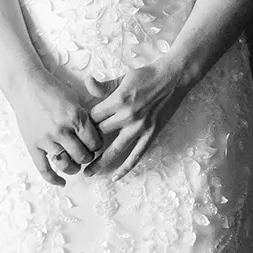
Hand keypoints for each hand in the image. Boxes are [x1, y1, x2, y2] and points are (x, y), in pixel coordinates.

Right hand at [3, 71, 102, 186]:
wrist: (28, 87)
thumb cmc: (55, 91)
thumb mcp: (77, 100)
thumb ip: (86, 118)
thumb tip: (97, 134)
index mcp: (77, 118)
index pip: (96, 142)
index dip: (98, 145)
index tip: (96, 144)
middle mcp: (63, 131)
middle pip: (83, 155)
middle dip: (88, 157)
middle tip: (87, 154)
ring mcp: (47, 140)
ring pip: (66, 164)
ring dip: (74, 167)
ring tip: (76, 165)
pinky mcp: (33, 146)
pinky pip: (44, 169)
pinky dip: (53, 179)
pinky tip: (62, 183)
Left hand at [86, 60, 189, 178]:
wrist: (175, 77)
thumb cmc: (148, 75)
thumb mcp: (123, 77)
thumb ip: (104, 86)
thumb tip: (86, 82)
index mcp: (118, 100)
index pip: (92, 118)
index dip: (83, 125)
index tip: (79, 130)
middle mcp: (128, 115)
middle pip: (99, 134)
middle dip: (88, 143)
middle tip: (78, 151)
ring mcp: (140, 126)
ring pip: (115, 150)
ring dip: (99, 163)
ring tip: (88, 173)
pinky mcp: (152, 133)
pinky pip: (137, 154)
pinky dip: (126, 168)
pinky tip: (116, 177)